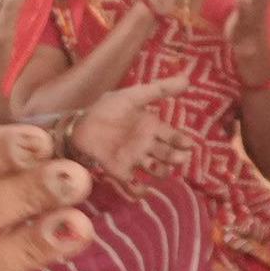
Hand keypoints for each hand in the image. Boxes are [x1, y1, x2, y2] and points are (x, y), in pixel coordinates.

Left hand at [67, 76, 194, 182]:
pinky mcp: (120, 171)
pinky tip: (143, 188)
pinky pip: (134, 186)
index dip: (182, 142)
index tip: (188, 145)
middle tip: (178, 158)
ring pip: (155, 170)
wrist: (80, 124)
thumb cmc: (107, 108)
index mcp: (151, 127)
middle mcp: (146, 145)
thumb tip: (187, 79)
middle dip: (174, 158)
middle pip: (167, 155)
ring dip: (161, 172)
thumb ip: (159, 89)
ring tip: (160, 169)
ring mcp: (134, 159)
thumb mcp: (133, 95)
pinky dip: (139, 191)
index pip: (173, 137)